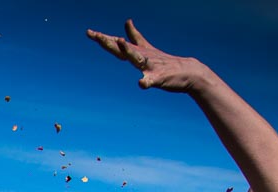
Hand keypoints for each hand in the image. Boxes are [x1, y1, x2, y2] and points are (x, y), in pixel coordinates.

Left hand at [87, 19, 207, 93]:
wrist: (189, 72)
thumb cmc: (165, 63)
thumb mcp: (147, 49)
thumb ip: (135, 37)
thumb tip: (127, 21)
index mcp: (137, 53)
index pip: (117, 44)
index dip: (103, 39)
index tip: (89, 32)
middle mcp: (142, 56)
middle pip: (123, 48)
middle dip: (109, 42)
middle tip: (96, 35)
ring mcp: (151, 66)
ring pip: (137, 58)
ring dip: (128, 51)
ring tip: (120, 42)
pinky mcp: (160, 78)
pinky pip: (152, 80)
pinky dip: (146, 82)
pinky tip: (141, 84)